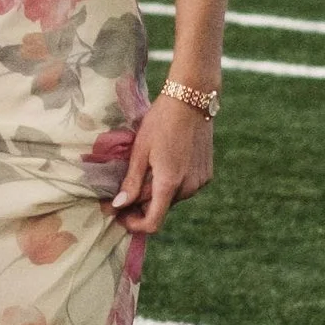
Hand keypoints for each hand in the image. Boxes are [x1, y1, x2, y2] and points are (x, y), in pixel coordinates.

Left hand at [111, 89, 213, 233]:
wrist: (192, 100)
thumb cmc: (161, 121)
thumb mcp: (140, 150)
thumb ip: (131, 181)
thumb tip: (118, 205)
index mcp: (169, 183)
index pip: (153, 222)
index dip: (134, 224)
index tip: (120, 214)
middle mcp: (188, 188)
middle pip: (160, 208)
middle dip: (141, 204)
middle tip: (123, 191)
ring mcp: (200, 182)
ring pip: (172, 198)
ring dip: (157, 192)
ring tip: (144, 171)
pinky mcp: (206, 174)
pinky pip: (185, 187)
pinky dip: (172, 183)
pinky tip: (164, 163)